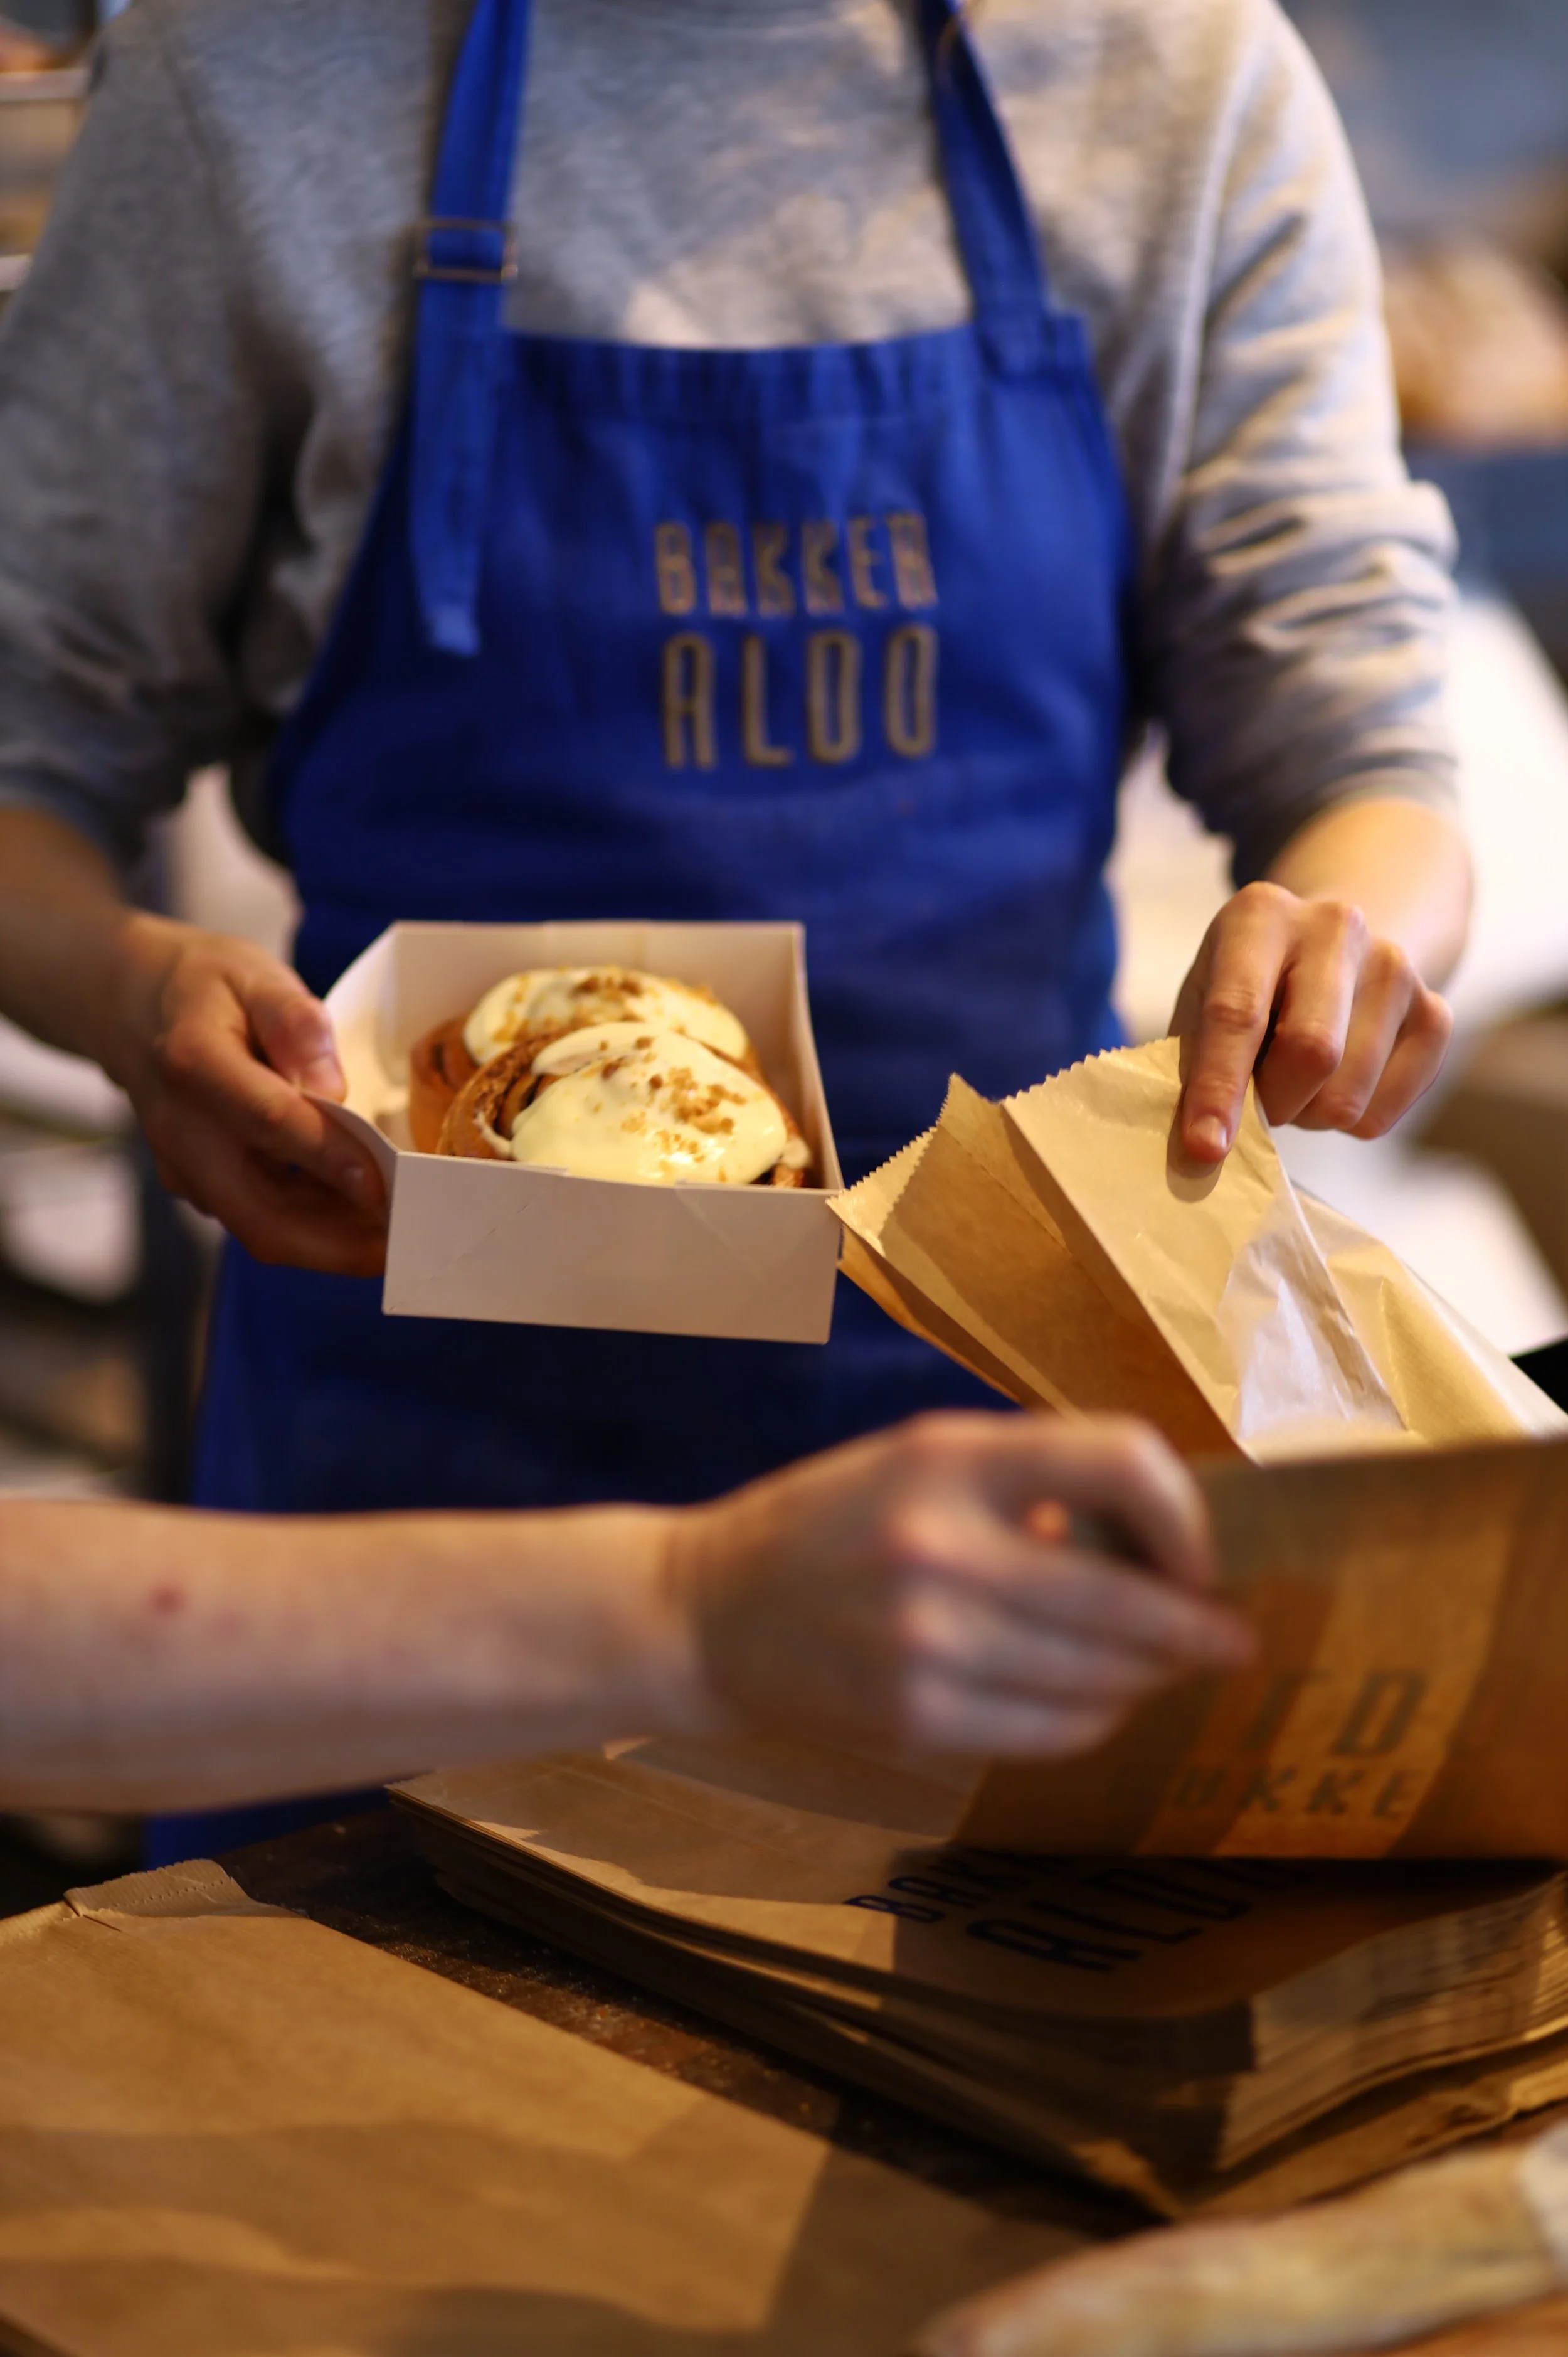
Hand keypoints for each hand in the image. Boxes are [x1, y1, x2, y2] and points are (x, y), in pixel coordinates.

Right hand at [102, 913, 387, 1275]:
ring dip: (331, 1243)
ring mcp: (183, 1166)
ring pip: (260, 1228)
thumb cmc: (207, 988)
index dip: (329, 1159)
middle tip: (406, 1238)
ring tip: (396, 1232)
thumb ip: (295, 1023)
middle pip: (258, 1213)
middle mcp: (181, 1129)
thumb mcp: (256, 975)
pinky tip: (359, 1214)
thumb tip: (331, 1089)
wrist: (133, 1007)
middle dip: (337, 1243)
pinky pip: (256, 1218)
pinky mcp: (196, 1185)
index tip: (384, 1186)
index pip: (268, 1122)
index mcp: (194, 1063)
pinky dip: (311, 1228)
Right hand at [665, 1413, 1253, 1758]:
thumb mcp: (916, 1458)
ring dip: (1149, 1679)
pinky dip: (1093, 1720)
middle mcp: (944, 1545)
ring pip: (1102, 1678)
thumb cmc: (827, 1524)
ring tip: (1161, 1672)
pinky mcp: (918, 1718)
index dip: (1182, 1515)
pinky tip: (1096, 1704)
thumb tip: (1151, 1540)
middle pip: (1130, 1599)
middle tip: (1229, 1639)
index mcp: (951, 1457)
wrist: (706, 1614)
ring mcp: (930, 1642)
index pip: (1123, 1461)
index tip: (1193, 1553)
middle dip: (1196, 1629)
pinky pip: (1053, 1731)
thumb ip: (1028, 1481)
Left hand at [1172, 883, 1453, 1164]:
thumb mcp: (1202, 1004)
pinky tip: (1334, 1084)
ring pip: (1349, 1093)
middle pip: (1312, 1051)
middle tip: (1257, 1109)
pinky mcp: (1435, 1013)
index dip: (1218, 1088)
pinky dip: (1347, 1123)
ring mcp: (1396, 967)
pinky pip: (1383, 1111)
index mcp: (1261, 916)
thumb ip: (1194, 1066)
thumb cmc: (1247, 988)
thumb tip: (1200, 1153)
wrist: (1331, 949)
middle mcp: (1337, 927)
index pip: (1237, 1012)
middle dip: (1275, 1103)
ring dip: (1308, 1116)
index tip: (1205, 1147)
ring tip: (1294, 1086)